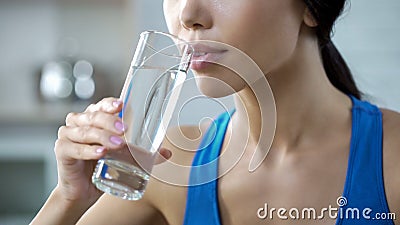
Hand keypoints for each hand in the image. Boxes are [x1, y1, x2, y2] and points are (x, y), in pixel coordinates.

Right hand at [54, 97, 170, 206]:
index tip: (121, 105)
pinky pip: (73, 148)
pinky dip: (87, 150)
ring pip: (85, 131)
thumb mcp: (125, 158)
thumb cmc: (103, 167)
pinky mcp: (61, 150)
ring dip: (102, 136)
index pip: (101, 105)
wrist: (84, 190)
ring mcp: (68, 135)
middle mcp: (79, 122)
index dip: (110, 104)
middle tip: (125, 130)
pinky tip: (99, 153)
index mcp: (94, 118)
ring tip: (118, 145)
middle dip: (110, 121)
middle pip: (93, 116)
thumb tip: (167, 153)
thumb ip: (144, 154)